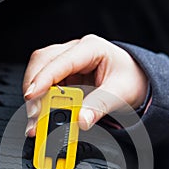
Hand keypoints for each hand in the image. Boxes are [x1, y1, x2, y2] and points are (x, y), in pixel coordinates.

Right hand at [23, 34, 147, 136]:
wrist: (135, 80)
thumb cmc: (130, 79)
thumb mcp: (120, 93)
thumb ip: (100, 106)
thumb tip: (82, 120)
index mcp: (91, 48)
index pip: (60, 61)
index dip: (43, 79)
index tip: (32, 96)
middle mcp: (75, 52)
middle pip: (42, 64)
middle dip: (34, 89)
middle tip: (35, 115)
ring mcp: (66, 64)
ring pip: (38, 74)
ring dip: (34, 98)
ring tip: (37, 120)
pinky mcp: (63, 77)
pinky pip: (45, 86)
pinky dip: (40, 101)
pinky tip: (41, 115)